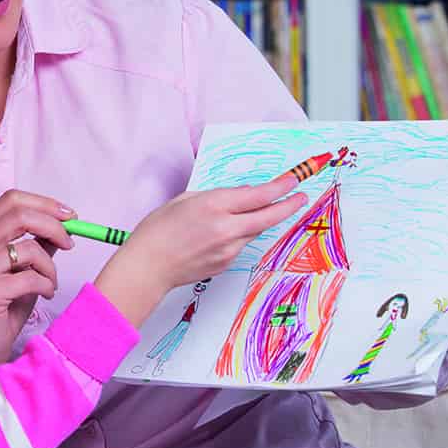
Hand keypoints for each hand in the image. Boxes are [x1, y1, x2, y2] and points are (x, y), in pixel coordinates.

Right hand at [0, 190, 75, 391]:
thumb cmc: (0, 307)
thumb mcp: (21, 268)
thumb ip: (37, 243)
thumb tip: (64, 223)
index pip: (11, 200)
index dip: (45, 204)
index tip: (70, 217)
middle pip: (20, 215)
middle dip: (54, 226)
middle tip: (70, 242)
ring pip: (29, 249)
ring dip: (50, 267)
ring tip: (50, 283)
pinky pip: (30, 278)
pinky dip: (46, 285)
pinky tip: (44, 294)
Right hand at [95, 174, 307, 326]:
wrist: (147, 266)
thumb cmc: (157, 231)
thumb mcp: (185, 200)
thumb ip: (217, 196)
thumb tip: (244, 195)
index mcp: (214, 206)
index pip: (258, 195)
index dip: (280, 188)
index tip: (292, 181)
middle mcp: (226, 228)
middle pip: (269, 216)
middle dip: (288, 206)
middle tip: (300, 197)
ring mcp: (228, 249)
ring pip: (254, 230)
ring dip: (256, 221)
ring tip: (238, 216)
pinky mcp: (226, 263)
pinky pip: (240, 245)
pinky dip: (236, 236)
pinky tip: (216, 235)